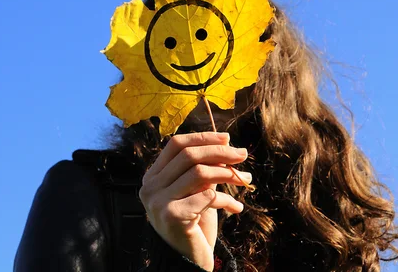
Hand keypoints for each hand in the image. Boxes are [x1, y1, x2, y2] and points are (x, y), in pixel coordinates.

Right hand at [139, 132, 250, 270]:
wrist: (187, 260)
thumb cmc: (194, 222)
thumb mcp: (197, 190)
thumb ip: (204, 168)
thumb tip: (226, 142)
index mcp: (153, 176)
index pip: (176, 144)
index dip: (203, 138)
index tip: (227, 138)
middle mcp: (150, 187)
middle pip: (189, 156)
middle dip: (221, 152)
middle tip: (243, 154)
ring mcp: (158, 201)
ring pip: (199, 173)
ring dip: (228, 174)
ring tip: (246, 179)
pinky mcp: (172, 216)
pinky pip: (207, 197)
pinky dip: (227, 200)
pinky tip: (237, 208)